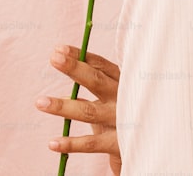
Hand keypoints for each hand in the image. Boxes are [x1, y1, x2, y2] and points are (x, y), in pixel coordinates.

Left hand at [36, 44, 121, 175]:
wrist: (152, 142)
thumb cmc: (123, 111)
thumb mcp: (114, 92)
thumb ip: (93, 79)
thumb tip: (61, 58)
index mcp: (122, 82)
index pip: (100, 64)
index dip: (79, 56)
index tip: (58, 49)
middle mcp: (123, 98)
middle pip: (97, 81)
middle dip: (74, 69)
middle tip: (53, 59)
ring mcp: (121, 120)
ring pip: (89, 111)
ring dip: (63, 106)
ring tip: (40, 102)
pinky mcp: (119, 143)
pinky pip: (91, 144)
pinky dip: (71, 143)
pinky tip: (52, 143)